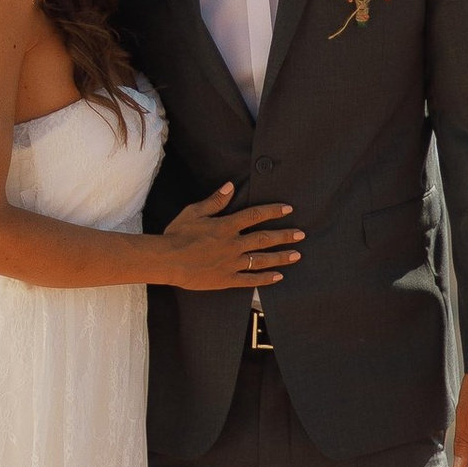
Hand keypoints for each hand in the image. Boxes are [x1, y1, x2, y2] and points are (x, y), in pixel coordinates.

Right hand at [161, 184, 303, 293]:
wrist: (166, 260)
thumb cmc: (176, 234)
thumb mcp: (194, 212)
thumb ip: (215, 201)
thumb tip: (230, 186)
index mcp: (226, 226)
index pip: (255, 215)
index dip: (273, 211)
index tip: (288, 209)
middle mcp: (233, 244)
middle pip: (264, 239)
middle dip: (285, 236)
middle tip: (301, 235)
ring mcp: (231, 263)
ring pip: (262, 259)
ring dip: (281, 257)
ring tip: (297, 255)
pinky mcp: (226, 279)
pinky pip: (250, 280)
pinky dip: (265, 278)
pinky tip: (278, 276)